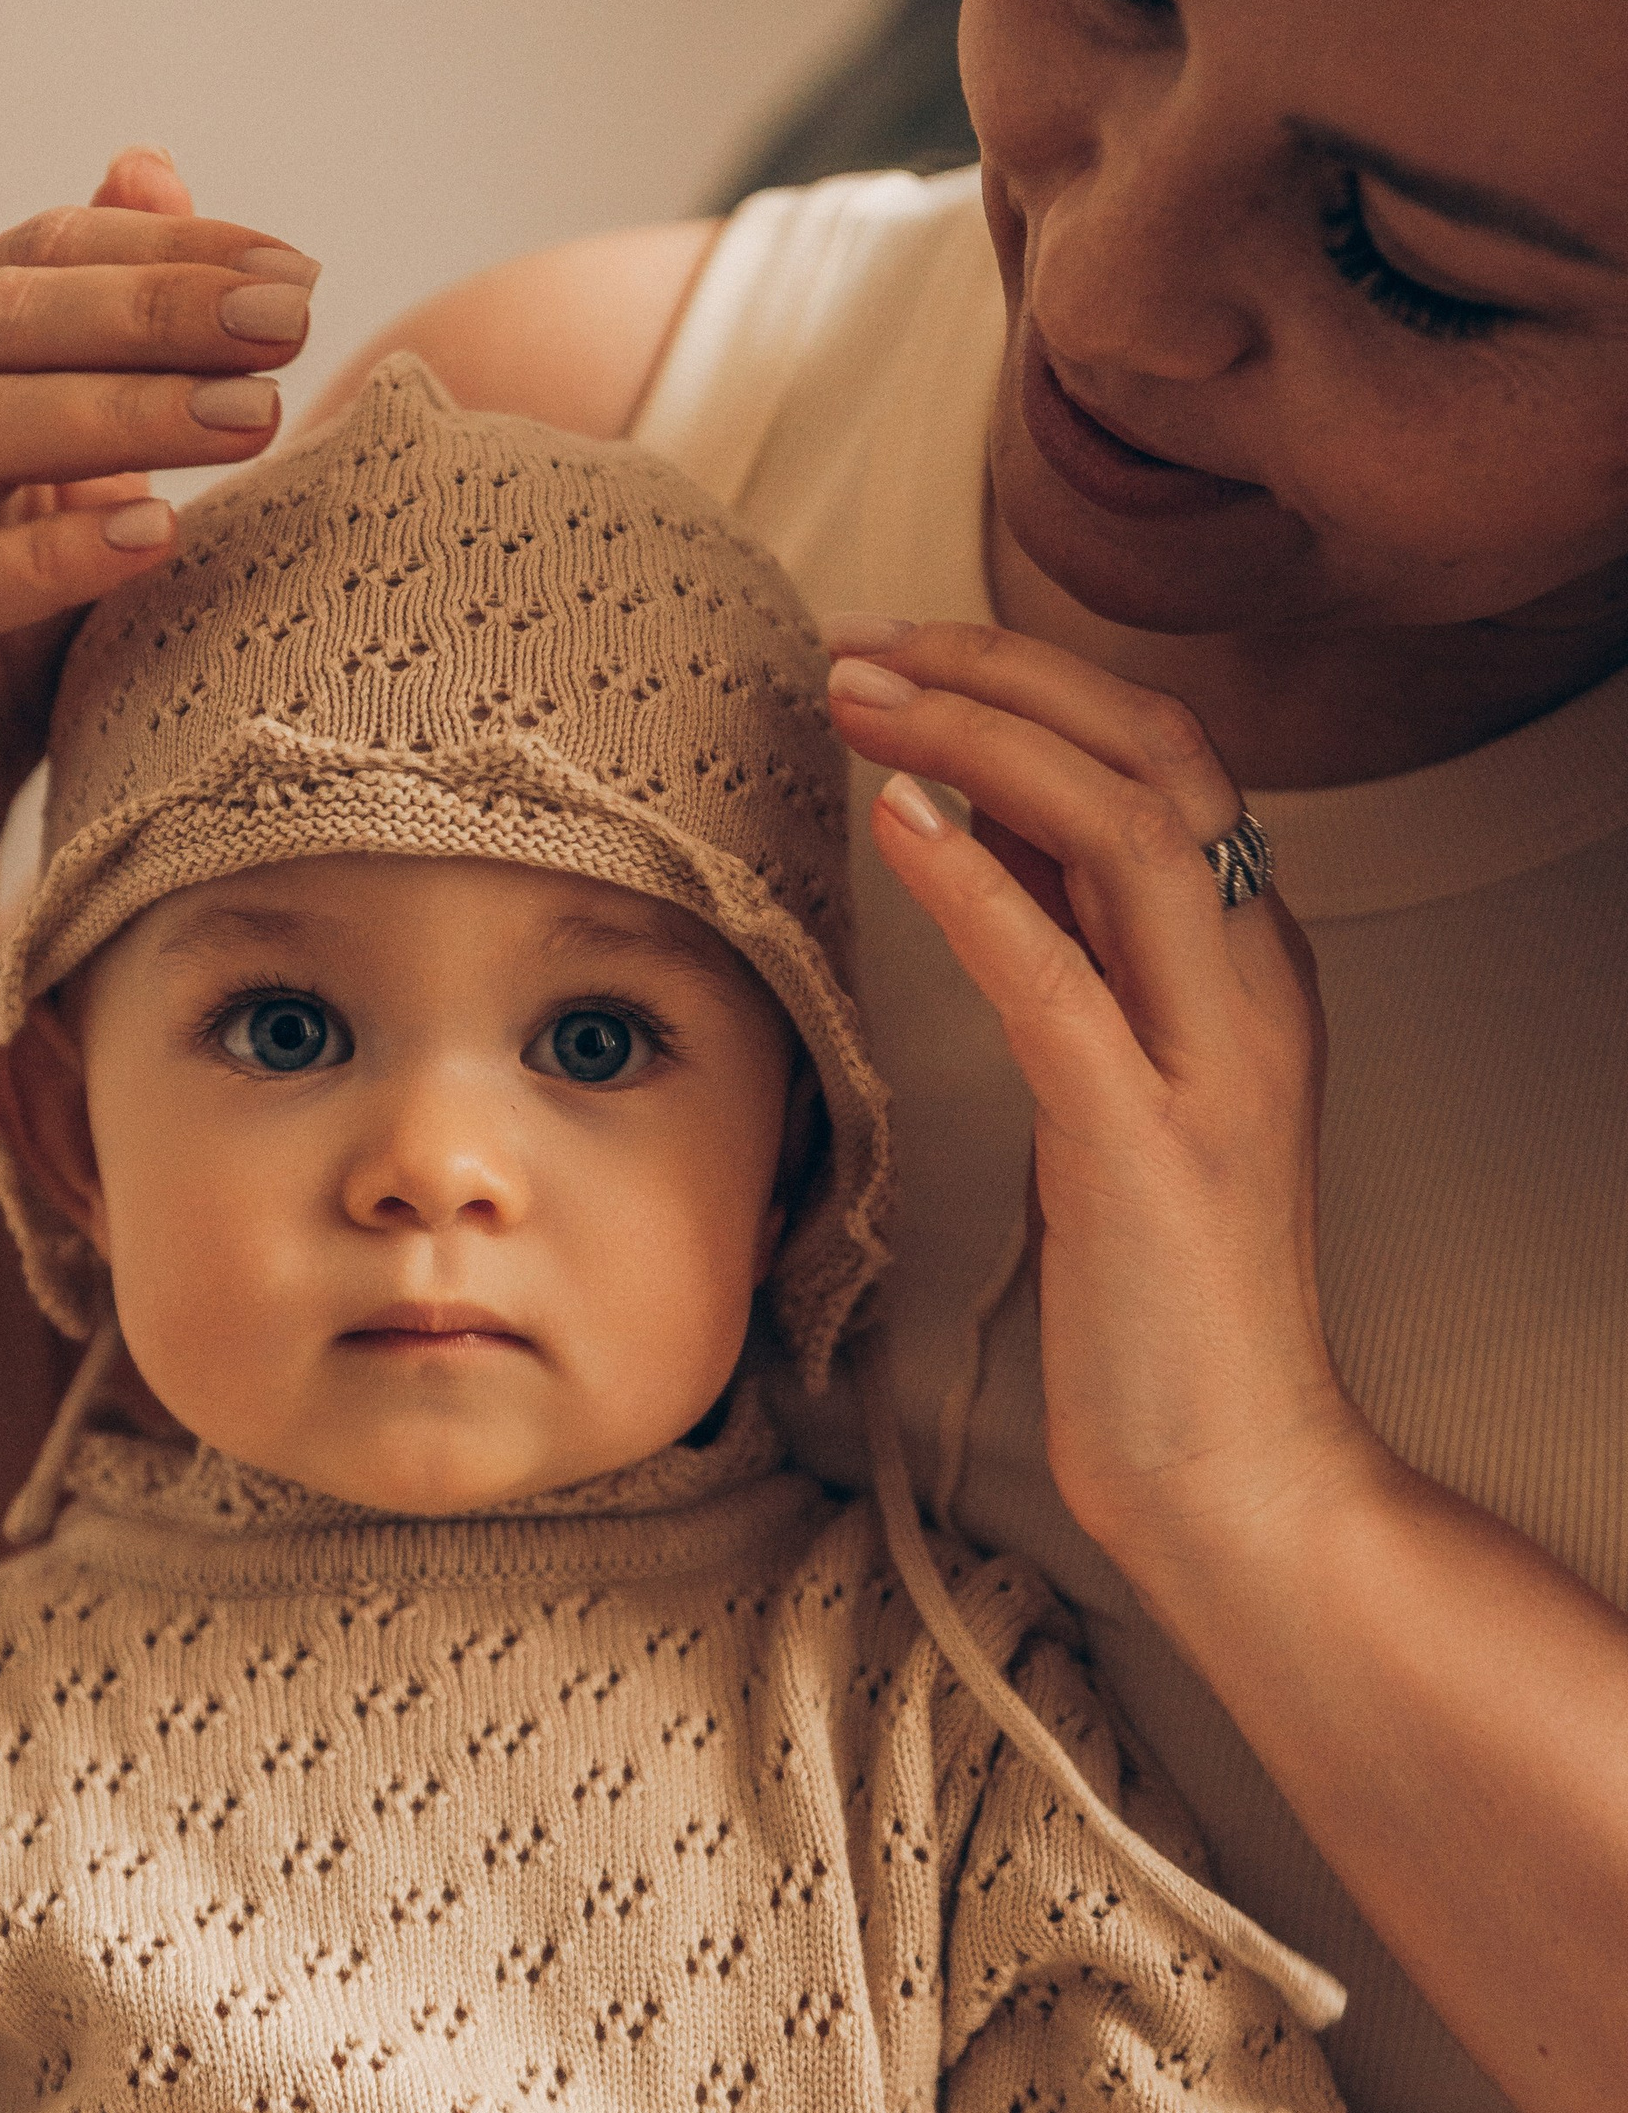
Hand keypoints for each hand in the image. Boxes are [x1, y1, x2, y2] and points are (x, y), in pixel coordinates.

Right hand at [0, 145, 318, 910]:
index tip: (300, 273)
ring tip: (256, 418)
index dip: (168, 250)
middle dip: (157, 310)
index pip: (36, 254)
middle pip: (0, 319)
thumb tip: (154, 160)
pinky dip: (60, 551)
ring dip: (125, 411)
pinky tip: (161, 534)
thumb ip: (98, 337)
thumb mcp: (61, 475)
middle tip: (292, 324)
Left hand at [823, 619, 1379, 1592]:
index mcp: (1251, 970)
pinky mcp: (1147, 1147)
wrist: (1233, 1471)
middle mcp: (1253, 989)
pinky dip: (977, 882)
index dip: (1034, 682)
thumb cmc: (1155, 1303)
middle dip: (1000, 672)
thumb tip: (976, 826)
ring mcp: (1211, 1064)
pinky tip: (898, 818)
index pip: (1165, 760)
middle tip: (859, 641)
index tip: (906, 653)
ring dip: (978, 738)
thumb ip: (1070, 959)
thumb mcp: (1109, 1094)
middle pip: (1153, 754)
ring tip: (858, 695)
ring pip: (1122, 827)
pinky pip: (1059, 975)